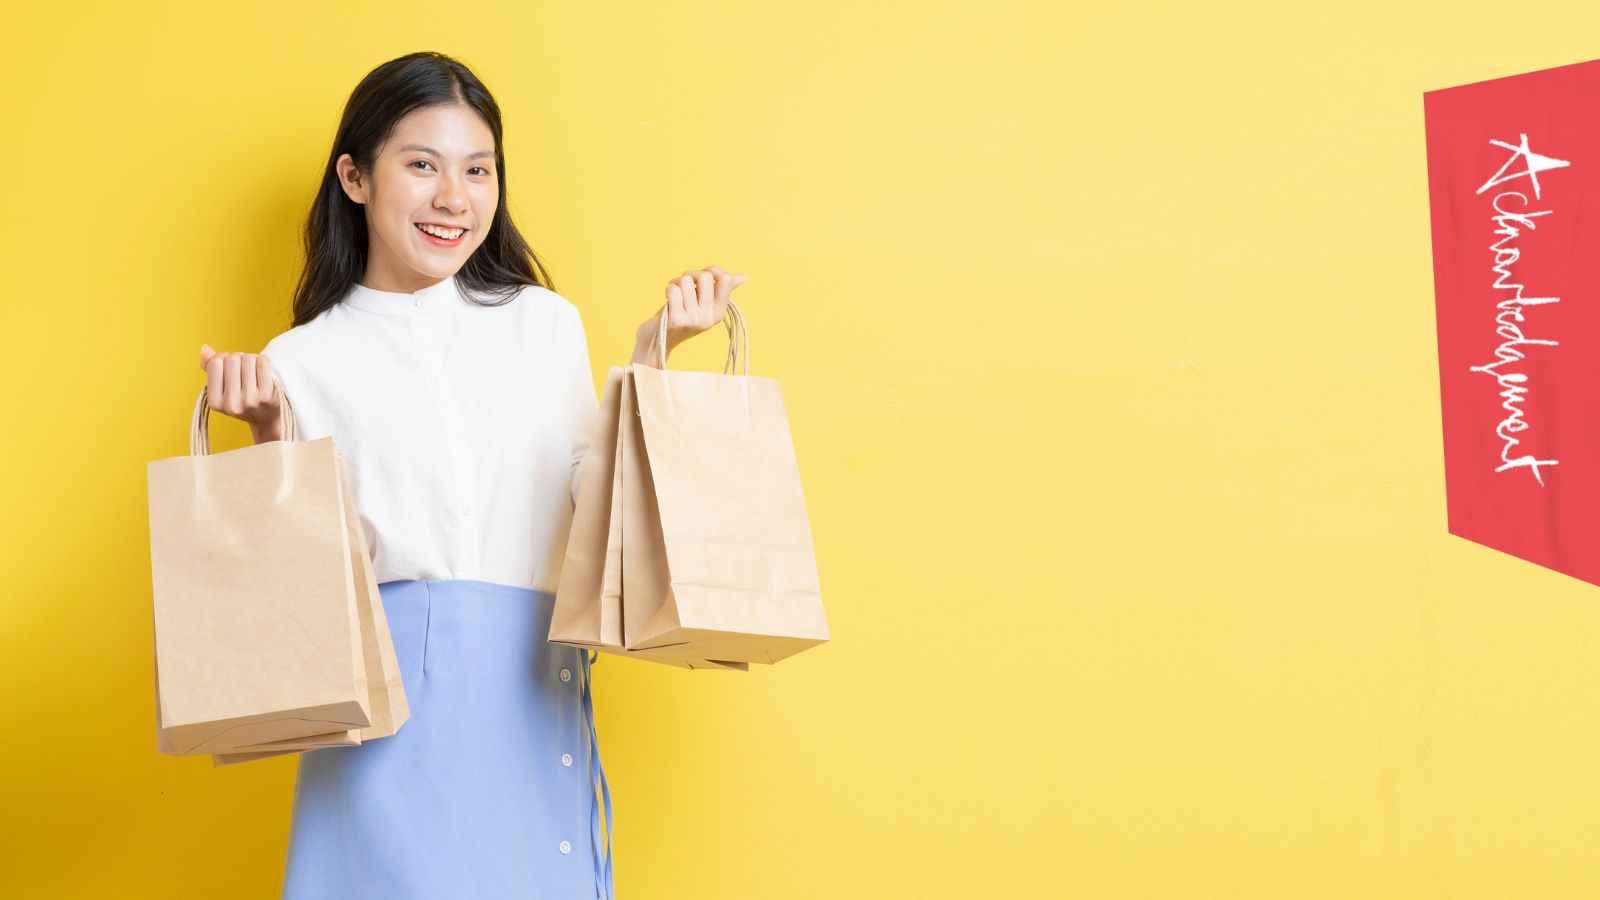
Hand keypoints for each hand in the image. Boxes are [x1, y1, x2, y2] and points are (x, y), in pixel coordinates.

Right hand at [198, 344, 283, 442]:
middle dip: (238, 358)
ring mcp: (249, 400)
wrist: (268, 419)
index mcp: (214, 402)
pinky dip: (263, 360)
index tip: (229, 364)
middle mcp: (231, 404)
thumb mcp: (222, 389)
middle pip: (232, 359)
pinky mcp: (267, 396)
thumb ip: (210, 368)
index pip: (215, 363)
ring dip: (251, 358)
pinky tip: (263, 368)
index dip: (223, 357)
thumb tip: (205, 348)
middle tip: (244, 367)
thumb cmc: (242, 399)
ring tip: (253, 369)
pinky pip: (262, 363)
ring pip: (248, 359)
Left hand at [633, 265, 747, 365]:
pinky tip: (668, 300)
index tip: (701, 279)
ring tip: (675, 295)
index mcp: (719, 313)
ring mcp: (693, 320)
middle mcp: (709, 318)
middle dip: (691, 275)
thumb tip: (744, 277)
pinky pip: (674, 290)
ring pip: (686, 281)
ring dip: (676, 283)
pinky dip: (668, 289)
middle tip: (685, 286)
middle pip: (705, 277)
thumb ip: (722, 289)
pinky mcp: (676, 320)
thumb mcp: (703, 303)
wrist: (657, 340)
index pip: (725, 280)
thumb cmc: (681, 315)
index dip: (712, 271)